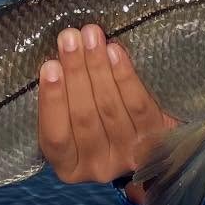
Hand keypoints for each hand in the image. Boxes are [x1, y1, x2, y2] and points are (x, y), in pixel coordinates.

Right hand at [37, 25, 177, 200]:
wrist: (152, 143)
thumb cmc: (97, 123)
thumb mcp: (72, 123)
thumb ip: (64, 103)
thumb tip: (57, 58)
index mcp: (68, 167)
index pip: (56, 137)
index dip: (53, 101)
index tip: (49, 67)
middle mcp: (98, 168)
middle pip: (84, 117)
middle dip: (75, 72)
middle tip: (69, 37)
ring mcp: (128, 156)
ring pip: (110, 108)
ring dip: (98, 67)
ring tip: (90, 36)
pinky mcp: (155, 141)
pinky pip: (138, 105)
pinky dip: (125, 75)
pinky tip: (115, 51)